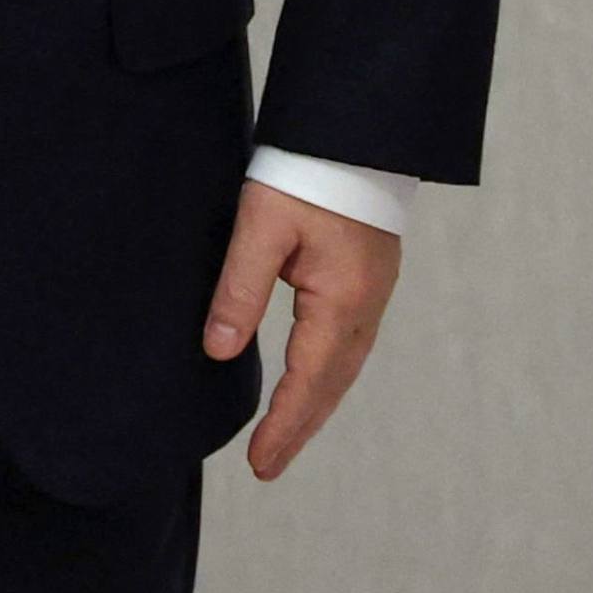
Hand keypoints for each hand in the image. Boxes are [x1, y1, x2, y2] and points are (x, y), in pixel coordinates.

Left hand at [201, 178, 400, 481]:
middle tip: (268, 466)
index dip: (284, 425)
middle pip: (334, 382)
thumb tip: (217, 350)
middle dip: (301, 426)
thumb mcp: (261, 225)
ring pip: (346, 365)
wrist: (355, 125)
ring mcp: (375, 289)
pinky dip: (330, 374)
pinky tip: (315, 380)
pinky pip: (351, 342)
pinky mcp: (371, 275)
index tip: (259, 464)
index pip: (309, 379)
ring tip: (288, 436)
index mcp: (342, 296)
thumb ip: (240, 289)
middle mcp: (367, 302)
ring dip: (317, 404)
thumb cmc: (308, 168)